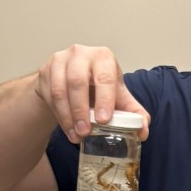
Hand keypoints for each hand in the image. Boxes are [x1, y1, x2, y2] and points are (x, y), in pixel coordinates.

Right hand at [34, 45, 149, 143]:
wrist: (70, 81)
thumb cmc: (97, 87)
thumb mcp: (117, 96)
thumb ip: (133, 113)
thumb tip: (143, 132)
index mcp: (103, 57)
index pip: (105, 77)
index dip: (105, 99)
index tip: (104, 120)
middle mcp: (81, 54)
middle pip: (78, 81)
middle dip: (81, 110)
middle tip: (86, 132)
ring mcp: (60, 60)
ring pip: (60, 90)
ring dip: (68, 116)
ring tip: (76, 135)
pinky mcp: (46, 71)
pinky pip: (49, 95)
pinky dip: (59, 115)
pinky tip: (67, 129)